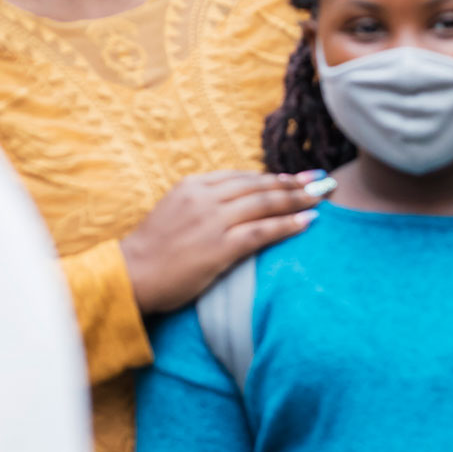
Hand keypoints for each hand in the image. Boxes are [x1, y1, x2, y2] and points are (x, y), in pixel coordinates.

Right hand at [121, 170, 330, 312]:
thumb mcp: (174, 211)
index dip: (272, 176)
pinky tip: (309, 221)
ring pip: (266, 203)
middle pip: (260, 185)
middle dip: (295, 183)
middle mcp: (205, 196)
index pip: (243, 176)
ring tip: (323, 197)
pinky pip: (263, 231)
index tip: (295, 177)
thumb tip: (236, 202)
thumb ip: (203, 202)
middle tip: (322, 180)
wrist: (130, 276)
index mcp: (193, 185)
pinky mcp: (220, 246)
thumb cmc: (151, 250)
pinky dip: (289, 224)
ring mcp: (213, 220)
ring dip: (299, 199)